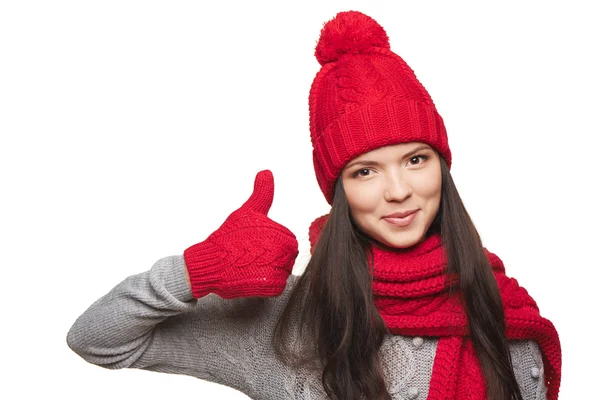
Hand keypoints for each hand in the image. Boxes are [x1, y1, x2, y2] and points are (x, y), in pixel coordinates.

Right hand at [183, 170, 298, 298]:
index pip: (289, 240)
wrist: (211, 262)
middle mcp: (283, 252)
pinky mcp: (271, 286)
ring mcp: (278, 270)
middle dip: (273, 256)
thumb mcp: (247, 211)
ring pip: (283, 270)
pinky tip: (253, 275)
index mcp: (282, 233)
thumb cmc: (228, 237)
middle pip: (288, 256)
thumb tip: (266, 172)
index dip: (273, 242)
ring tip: (252, 265)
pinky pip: (277, 285)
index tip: (257, 244)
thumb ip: (262, 193)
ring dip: (270, 269)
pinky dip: (266, 283)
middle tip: (253, 256)